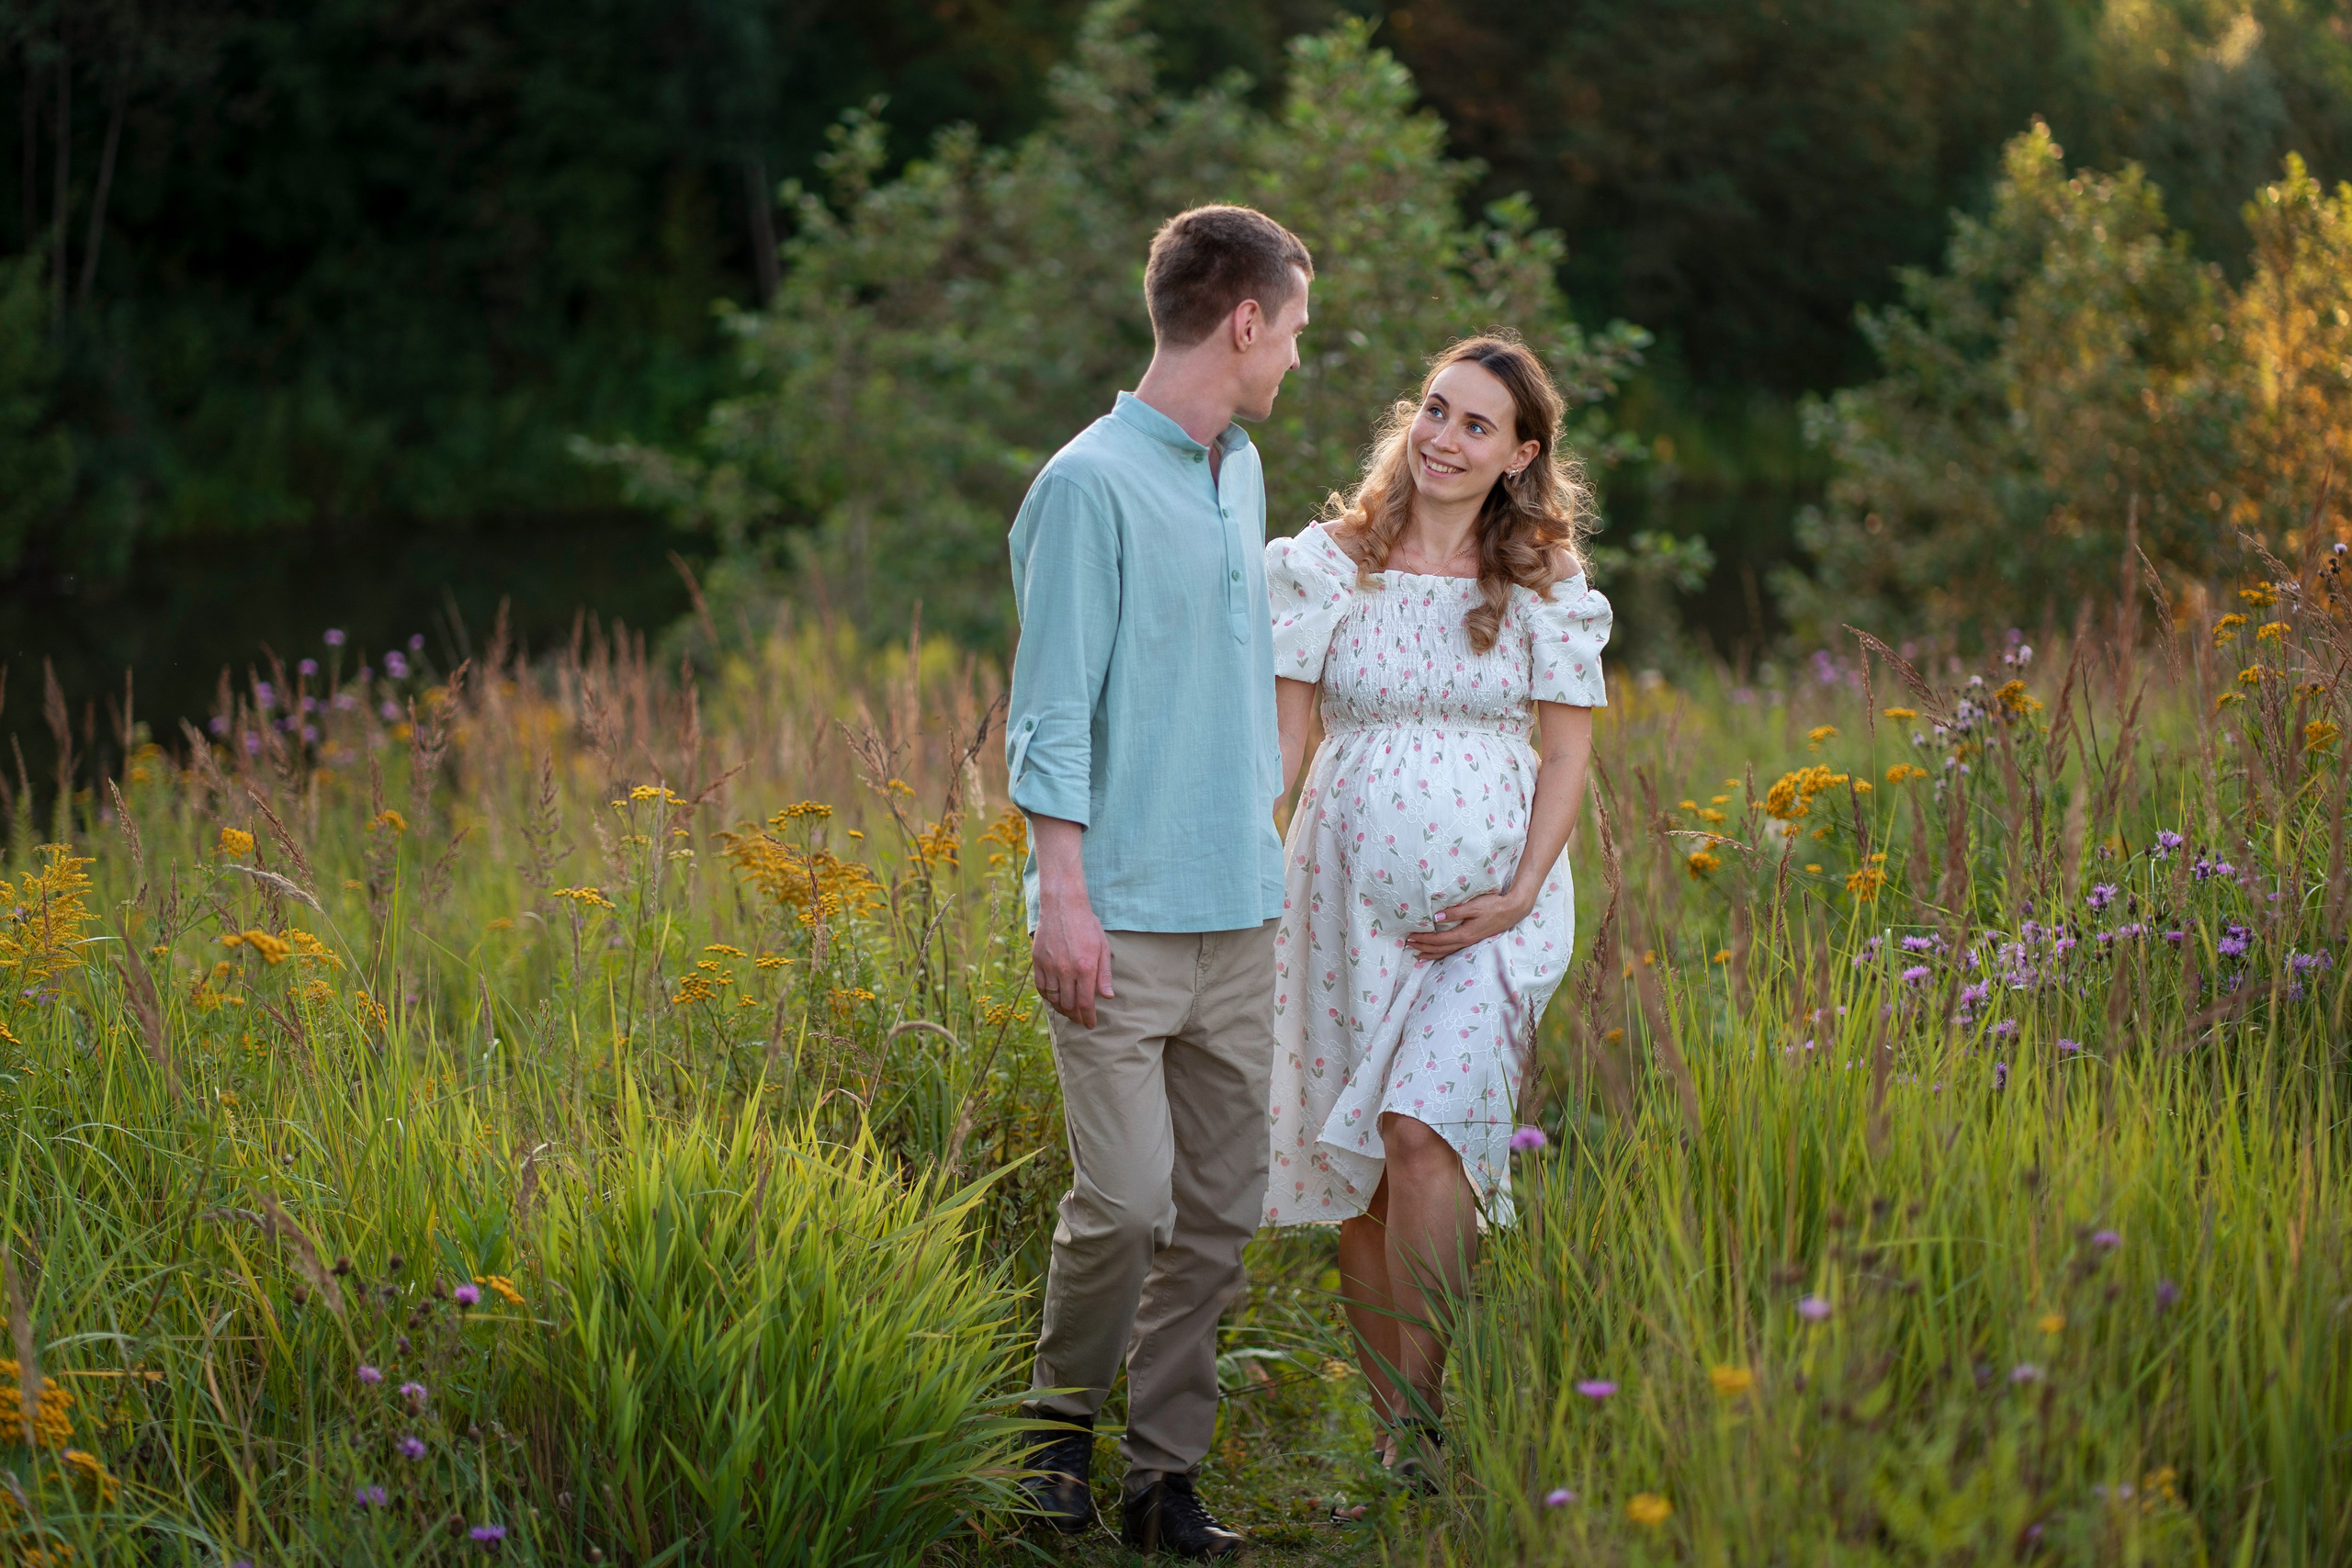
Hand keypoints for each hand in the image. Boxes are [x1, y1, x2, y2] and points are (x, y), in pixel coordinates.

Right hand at [1032, 890, 1114, 1026]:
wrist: (1063, 906)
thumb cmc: (1087, 925)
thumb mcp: (1102, 947)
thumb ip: (1104, 974)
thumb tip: (1108, 997)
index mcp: (1085, 967)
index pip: (1085, 1003)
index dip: (1088, 1017)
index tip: (1090, 1024)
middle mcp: (1066, 970)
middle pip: (1069, 1005)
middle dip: (1076, 1017)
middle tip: (1081, 1020)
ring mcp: (1050, 966)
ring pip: (1054, 998)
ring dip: (1062, 1009)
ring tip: (1069, 1012)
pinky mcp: (1038, 961)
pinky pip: (1041, 987)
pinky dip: (1048, 997)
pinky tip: (1055, 999)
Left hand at [1404, 888, 1531, 961]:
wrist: (1512, 910)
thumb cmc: (1493, 906)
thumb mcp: (1474, 906)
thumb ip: (1455, 912)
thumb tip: (1436, 918)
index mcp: (1464, 934)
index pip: (1438, 939)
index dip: (1424, 939)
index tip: (1411, 937)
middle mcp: (1465, 941)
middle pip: (1440, 948)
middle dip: (1423, 947)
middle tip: (1408, 945)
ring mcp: (1470, 942)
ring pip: (1446, 952)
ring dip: (1431, 953)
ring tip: (1418, 955)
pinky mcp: (1473, 939)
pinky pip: (1453, 949)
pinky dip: (1442, 952)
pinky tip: (1438, 952)